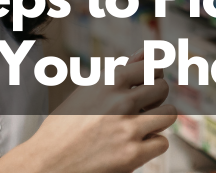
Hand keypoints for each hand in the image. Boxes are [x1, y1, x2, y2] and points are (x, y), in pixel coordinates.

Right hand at [0, 52, 175, 172]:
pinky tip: (136, 145)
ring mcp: (128, 128)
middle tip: (144, 107)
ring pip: (169, 113)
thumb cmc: (64, 127)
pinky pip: (162, 142)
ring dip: (158, 120)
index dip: (152, 75)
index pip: (151, 65)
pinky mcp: (132, 155)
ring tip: (144, 125)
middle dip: (156, 96)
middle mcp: (120, 101)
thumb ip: (118, 72)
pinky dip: (152, 145)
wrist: (46, 164)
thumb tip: (145, 53)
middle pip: (162, 87)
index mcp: (107, 82)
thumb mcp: (86, 93)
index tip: (149, 83)